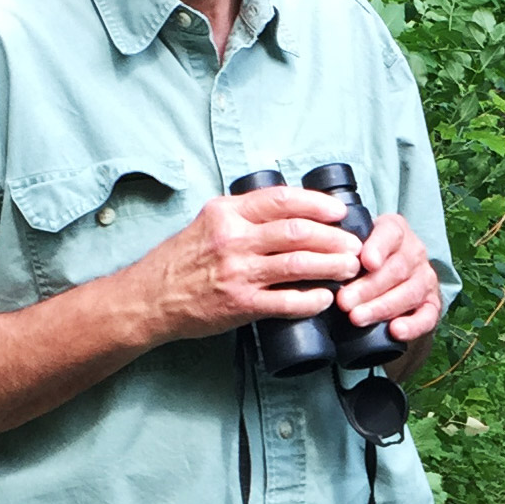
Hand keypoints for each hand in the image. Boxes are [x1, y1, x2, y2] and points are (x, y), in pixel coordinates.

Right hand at [130, 184, 358, 346]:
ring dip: (332, 266)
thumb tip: (290, 211)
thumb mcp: (208, 223)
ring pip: (298, 264)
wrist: (150, 298)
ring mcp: (237, 272)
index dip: (318, 204)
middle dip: (335, 237)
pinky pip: (286, 302)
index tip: (339, 211)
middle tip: (354, 245)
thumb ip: (243, 215)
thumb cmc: (181, 261)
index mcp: (227, 213)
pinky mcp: (240, 304)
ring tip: (350, 268)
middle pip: (298, 231)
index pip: (282, 199)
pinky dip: (312, 300)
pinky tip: (325, 298)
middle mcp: (233, 239)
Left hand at [336, 212, 442, 341]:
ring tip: (357, 318)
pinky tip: (395, 331)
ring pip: (410, 293)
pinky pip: (428, 316)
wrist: (388, 281)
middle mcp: (415, 252)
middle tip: (343, 302)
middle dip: (368, 287)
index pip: (390, 234)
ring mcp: (426, 279)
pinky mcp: (432, 304)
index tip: (364, 262)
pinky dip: (413, 325)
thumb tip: (314, 252)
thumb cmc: (361, 261)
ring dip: (382, 307)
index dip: (378, 248)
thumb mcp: (352, 244)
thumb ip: (339, 243)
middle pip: (397, 269)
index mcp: (395, 230)